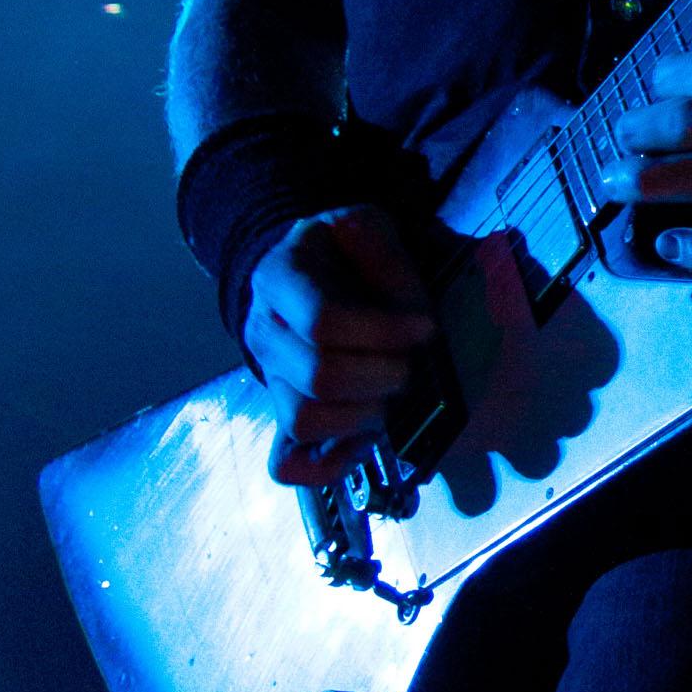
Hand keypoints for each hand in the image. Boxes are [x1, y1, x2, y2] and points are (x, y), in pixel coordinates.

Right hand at [242, 202, 437, 486]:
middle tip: (412, 365)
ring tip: (394, 396)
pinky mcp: (284, 414)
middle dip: (381, 376)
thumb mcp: (364, 227)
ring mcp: (271, 379)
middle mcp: (265, 333)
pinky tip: (365, 443)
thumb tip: (410, 310)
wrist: (309, 268)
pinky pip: (289, 462)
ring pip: (304, 420)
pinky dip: (329, 465)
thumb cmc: (341, 249)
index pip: (322, 321)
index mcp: (278, 279)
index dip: (381, 331)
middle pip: (317, 377)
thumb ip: (385, 258)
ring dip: (364, 417)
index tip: (426, 327)